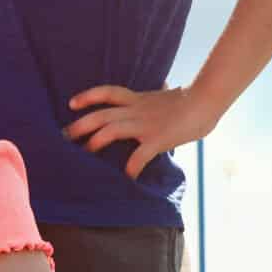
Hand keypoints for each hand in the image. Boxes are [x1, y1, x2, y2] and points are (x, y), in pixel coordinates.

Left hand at [63, 83, 220, 180]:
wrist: (207, 99)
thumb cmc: (191, 100)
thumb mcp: (166, 97)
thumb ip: (155, 101)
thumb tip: (161, 97)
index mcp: (138, 99)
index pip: (108, 92)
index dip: (88, 96)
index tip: (72, 103)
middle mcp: (137, 110)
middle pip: (100, 114)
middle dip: (80, 125)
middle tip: (64, 137)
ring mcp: (145, 124)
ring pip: (111, 130)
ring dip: (95, 142)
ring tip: (86, 154)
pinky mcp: (158, 138)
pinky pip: (139, 155)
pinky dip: (130, 168)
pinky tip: (127, 178)